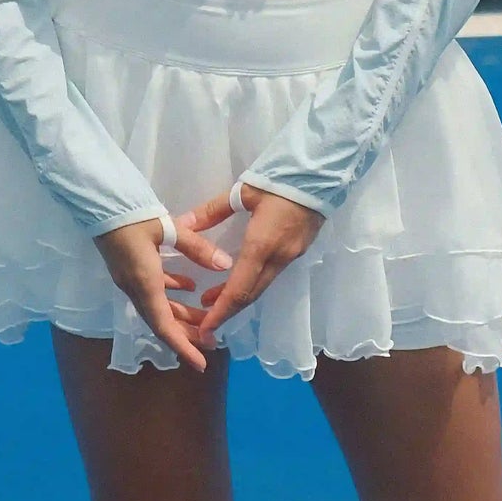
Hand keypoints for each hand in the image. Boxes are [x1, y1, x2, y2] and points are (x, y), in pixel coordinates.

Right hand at [94, 209, 235, 374]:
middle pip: (162, 320)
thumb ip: (196, 247)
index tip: (201, 364)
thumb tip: (225, 264)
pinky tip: (189, 288)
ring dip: (181, 314)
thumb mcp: (167, 228)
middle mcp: (135, 287)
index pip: (164, 325)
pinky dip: (172, 292)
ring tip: (205, 318)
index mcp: (144, 283)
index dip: (183, 347)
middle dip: (187, 335)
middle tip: (212, 342)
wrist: (101, 202)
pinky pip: (153, 289)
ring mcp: (130, 278)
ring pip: (159, 306)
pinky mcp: (129, 267)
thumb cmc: (132, 214)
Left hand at [170, 184, 324, 345]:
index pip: (239, 289)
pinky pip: (270, 276)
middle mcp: (278, 258)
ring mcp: (290, 256)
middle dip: (227, 311)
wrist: (320, 172)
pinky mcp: (297, 251)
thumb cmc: (279, 178)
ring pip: (261, 287)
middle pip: (250, 295)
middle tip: (203, 321)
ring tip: (212, 300)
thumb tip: (182, 224)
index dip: (220, 311)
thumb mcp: (243, 190)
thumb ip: (212, 211)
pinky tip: (237, 280)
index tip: (205, 328)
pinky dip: (251, 285)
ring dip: (238, 298)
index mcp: (262, 244)